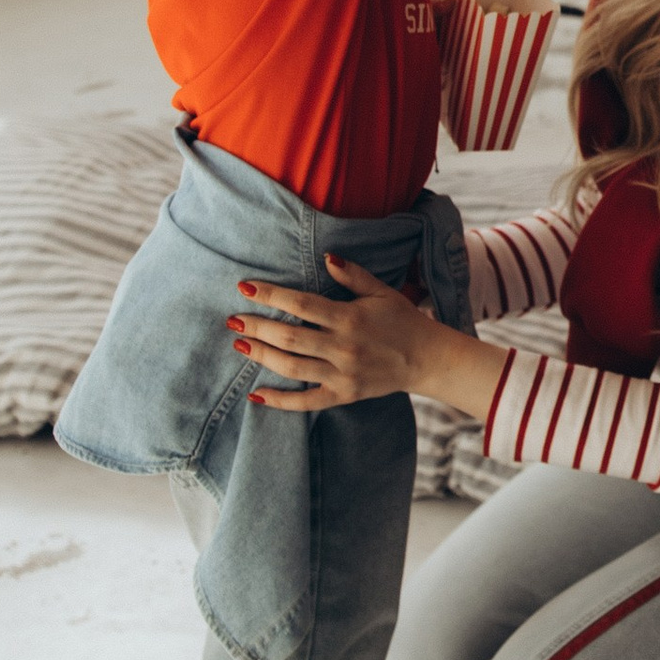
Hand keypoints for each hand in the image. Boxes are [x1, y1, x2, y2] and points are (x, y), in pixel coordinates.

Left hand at [228, 260, 502, 420]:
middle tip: (233, 320)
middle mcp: (343, 348)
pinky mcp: (343, 396)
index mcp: (350, 318)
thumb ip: (352, 275)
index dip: (271, 296)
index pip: (301, 304)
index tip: (245, 288)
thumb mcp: (381, 292)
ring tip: (240, 345)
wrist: (427, 359)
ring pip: (291, 368)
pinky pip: (305, 402)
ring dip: (262, 357)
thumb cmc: (402, 320)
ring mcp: (342, 375)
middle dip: (257, 328)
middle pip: (289, 337)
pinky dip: (279, 401)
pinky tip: (256, 394)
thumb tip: (325, 257)